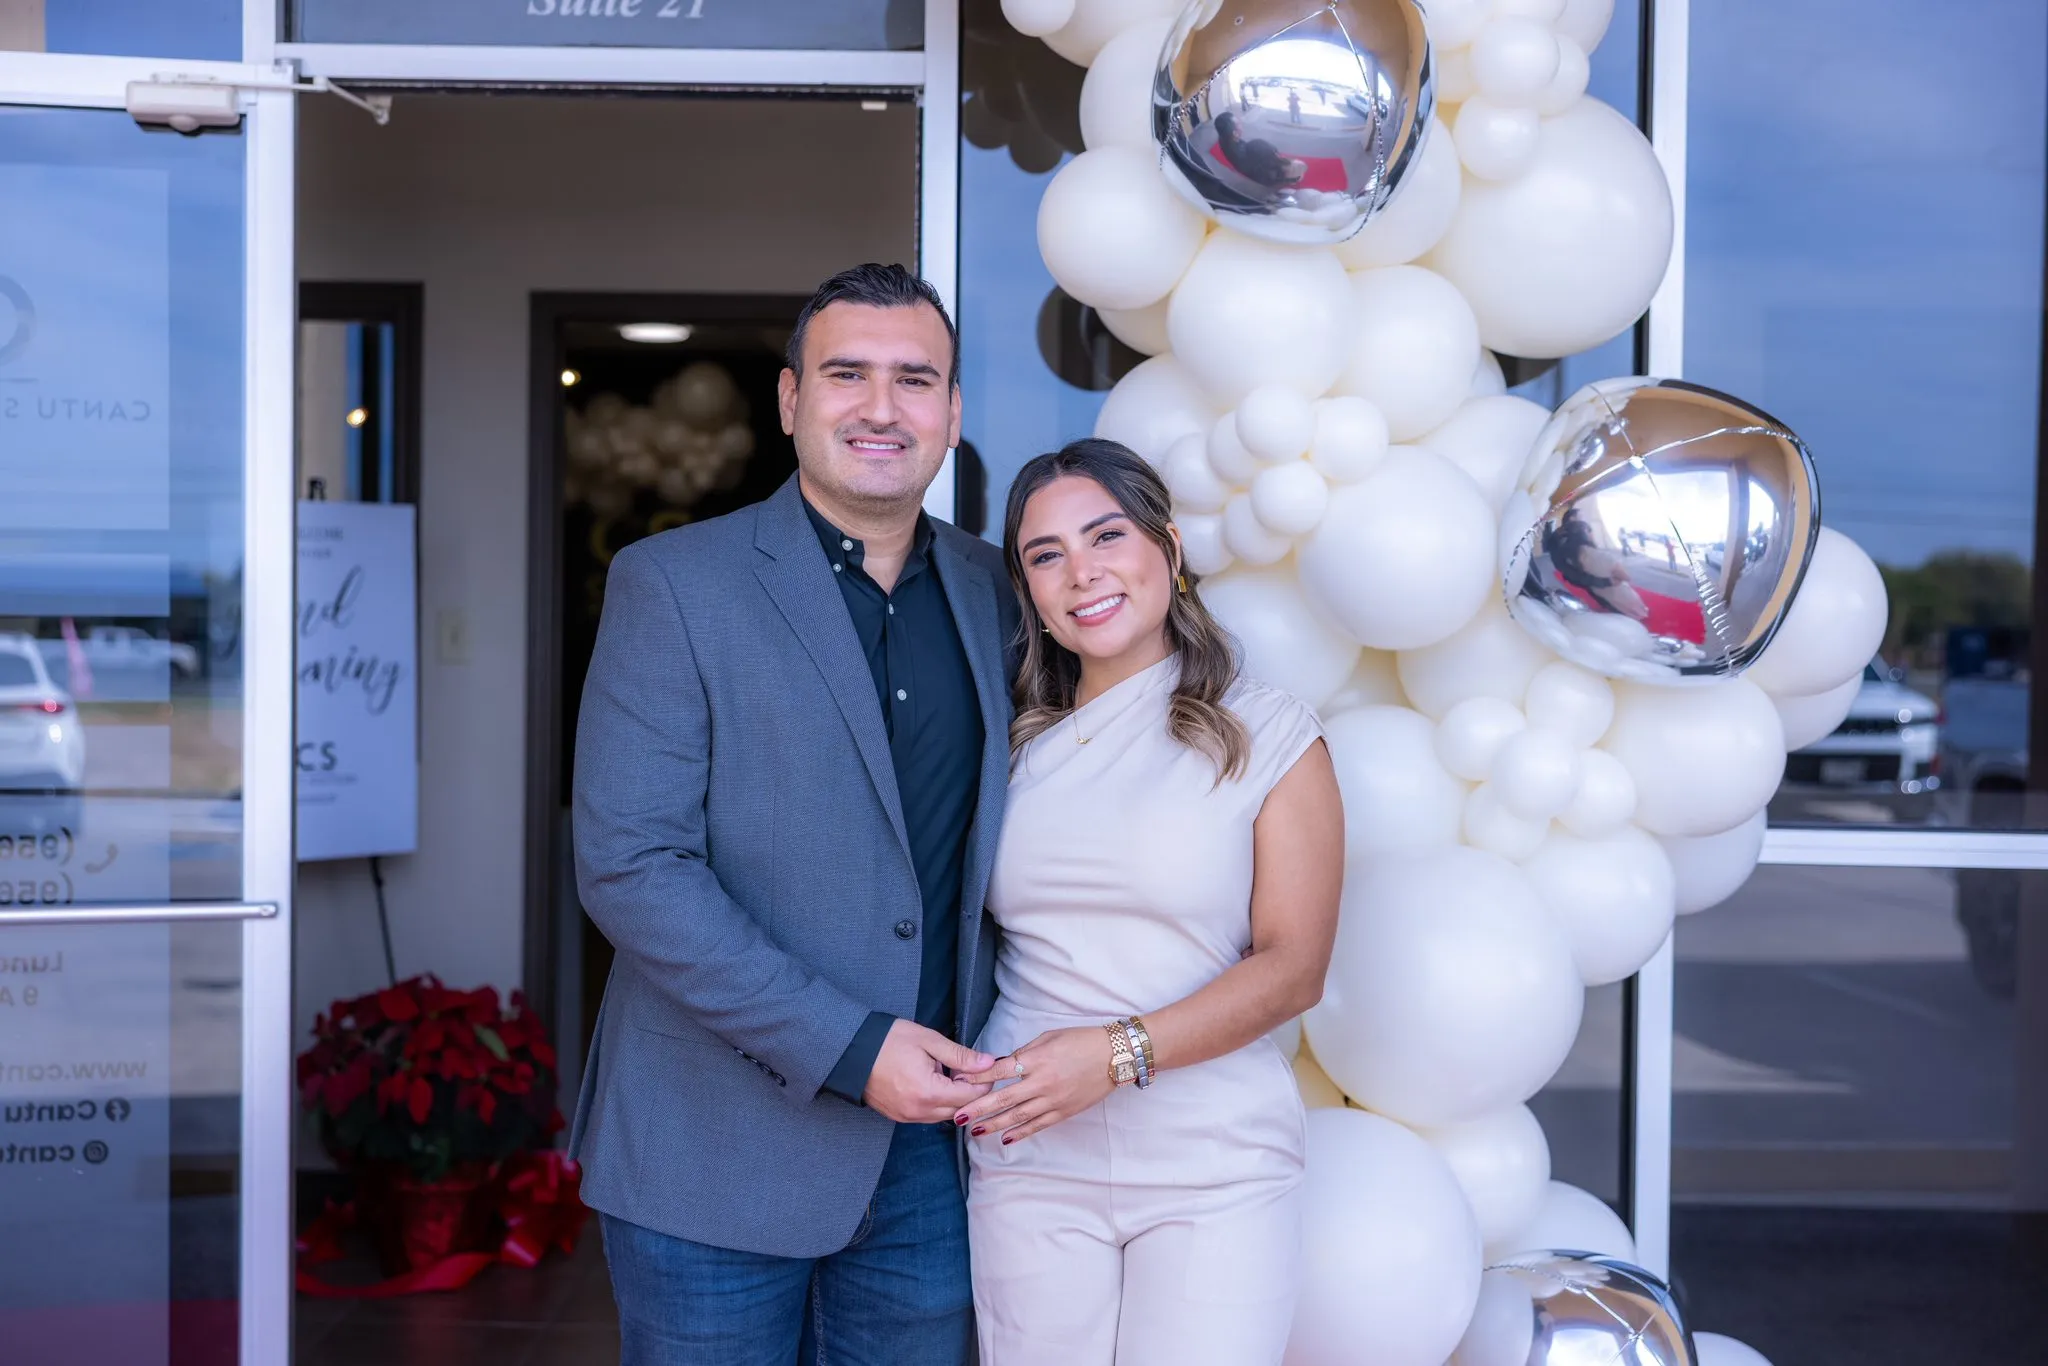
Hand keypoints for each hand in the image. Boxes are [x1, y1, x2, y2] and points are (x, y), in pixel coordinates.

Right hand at [862, 1020, 994, 1123]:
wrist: (850, 1050)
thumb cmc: (888, 1040)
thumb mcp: (929, 1041)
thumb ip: (960, 1056)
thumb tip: (988, 1063)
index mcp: (928, 1092)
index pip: (971, 1097)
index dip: (983, 1082)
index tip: (986, 1067)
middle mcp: (918, 1112)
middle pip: (960, 1110)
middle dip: (970, 1092)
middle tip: (969, 1068)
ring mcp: (906, 1117)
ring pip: (944, 1115)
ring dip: (953, 1099)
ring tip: (949, 1073)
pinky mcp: (898, 1116)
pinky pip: (927, 1116)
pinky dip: (937, 1103)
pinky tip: (933, 1083)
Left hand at [952, 1027, 1115, 1145]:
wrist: (1115, 1056)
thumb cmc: (1081, 1041)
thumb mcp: (1049, 1037)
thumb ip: (1024, 1053)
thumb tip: (1002, 1065)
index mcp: (1037, 1059)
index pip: (999, 1071)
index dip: (977, 1077)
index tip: (958, 1083)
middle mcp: (1042, 1082)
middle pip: (1003, 1098)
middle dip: (978, 1108)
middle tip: (958, 1117)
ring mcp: (1053, 1100)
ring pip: (1018, 1116)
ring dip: (994, 1125)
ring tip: (975, 1131)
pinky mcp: (1064, 1112)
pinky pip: (1038, 1125)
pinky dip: (1021, 1133)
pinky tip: (1006, 1139)